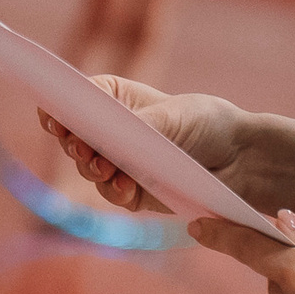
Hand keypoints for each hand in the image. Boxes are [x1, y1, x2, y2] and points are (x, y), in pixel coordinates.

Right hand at [38, 78, 294, 234]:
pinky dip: (115, 192)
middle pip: (75, 137)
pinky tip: (126, 188)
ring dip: (93, 170)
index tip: (52, 116)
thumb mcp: (176, 116)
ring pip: (89, 169)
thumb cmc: (209, 123)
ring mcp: (119, 163)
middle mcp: (110, 131)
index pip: (76, 100)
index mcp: (114, 99)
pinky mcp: (132, 192)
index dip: (59, 108)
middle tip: (81, 148)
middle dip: (75, 144)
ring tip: (106, 169)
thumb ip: (142, 125)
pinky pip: (113, 194)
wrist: (242, 160)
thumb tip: (111, 133)